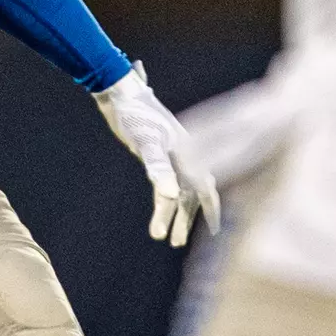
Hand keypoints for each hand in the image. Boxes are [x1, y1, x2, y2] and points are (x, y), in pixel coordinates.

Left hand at [94, 62, 220, 246]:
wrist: (120, 93)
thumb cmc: (137, 115)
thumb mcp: (148, 143)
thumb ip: (159, 169)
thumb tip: (171, 197)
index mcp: (189, 152)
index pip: (204, 187)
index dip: (210, 209)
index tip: (215, 232)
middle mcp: (184, 155)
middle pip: (189, 193)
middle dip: (184, 219)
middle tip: (175, 243)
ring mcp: (169, 156)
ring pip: (176, 190)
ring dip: (171, 212)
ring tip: (160, 236)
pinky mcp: (154, 154)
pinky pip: (165, 182)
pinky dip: (163, 198)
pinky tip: (160, 207)